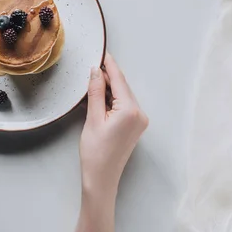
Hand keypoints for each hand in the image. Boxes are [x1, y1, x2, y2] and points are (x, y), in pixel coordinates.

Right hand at [76, 53, 147, 231]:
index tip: (102, 52)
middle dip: (108, 76)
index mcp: (131, 110)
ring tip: (92, 82)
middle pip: (122, 87)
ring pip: (123, 95)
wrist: (102, 179)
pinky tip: (99, 97)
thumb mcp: (92, 118)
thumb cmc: (96, 153)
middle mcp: (140, 114)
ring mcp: (139, 121)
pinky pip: (124, 105)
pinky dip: (112, 99)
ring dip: (109, 88)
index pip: (119, 80)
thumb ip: (95, 92)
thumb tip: (96, 71)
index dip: (110, 65)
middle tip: (92, 66)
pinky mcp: (135, 126)